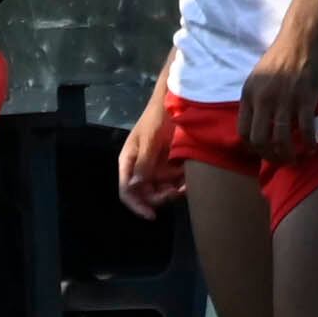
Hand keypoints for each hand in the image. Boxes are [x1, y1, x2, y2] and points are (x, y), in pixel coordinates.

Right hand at [117, 85, 185, 216]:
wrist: (178, 101)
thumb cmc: (158, 116)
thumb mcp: (150, 139)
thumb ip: (143, 163)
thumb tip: (135, 187)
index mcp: (129, 161)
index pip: (127, 190)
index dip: (137, 205)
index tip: (151, 215)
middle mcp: (141, 168)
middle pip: (145, 194)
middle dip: (160, 198)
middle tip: (176, 193)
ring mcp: (157, 167)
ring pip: (162, 191)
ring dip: (173, 192)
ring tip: (186, 185)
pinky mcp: (172, 165)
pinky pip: (175, 182)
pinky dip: (182, 185)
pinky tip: (190, 180)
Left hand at [237, 21, 317, 162]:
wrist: (299, 39)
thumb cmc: (279, 59)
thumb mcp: (257, 80)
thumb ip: (255, 101)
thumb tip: (257, 124)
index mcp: (248, 96)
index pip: (243, 131)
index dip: (252, 148)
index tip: (263, 152)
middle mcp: (263, 100)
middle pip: (259, 140)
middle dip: (270, 156)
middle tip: (281, 160)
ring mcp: (284, 99)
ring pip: (282, 138)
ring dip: (289, 154)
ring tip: (296, 159)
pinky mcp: (305, 97)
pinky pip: (306, 128)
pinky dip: (310, 143)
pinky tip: (313, 148)